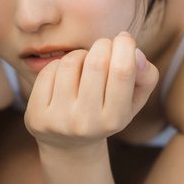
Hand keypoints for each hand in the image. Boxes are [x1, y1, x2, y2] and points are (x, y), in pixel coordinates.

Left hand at [24, 31, 158, 151]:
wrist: (68, 145)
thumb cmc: (106, 111)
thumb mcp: (133, 100)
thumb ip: (146, 75)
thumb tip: (135, 51)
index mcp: (115, 120)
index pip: (122, 71)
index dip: (125, 46)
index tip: (124, 39)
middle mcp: (86, 123)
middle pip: (96, 63)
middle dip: (102, 45)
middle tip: (104, 47)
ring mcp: (58, 120)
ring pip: (70, 62)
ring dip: (80, 54)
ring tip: (84, 63)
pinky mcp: (36, 115)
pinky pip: (49, 71)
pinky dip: (59, 64)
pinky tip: (66, 76)